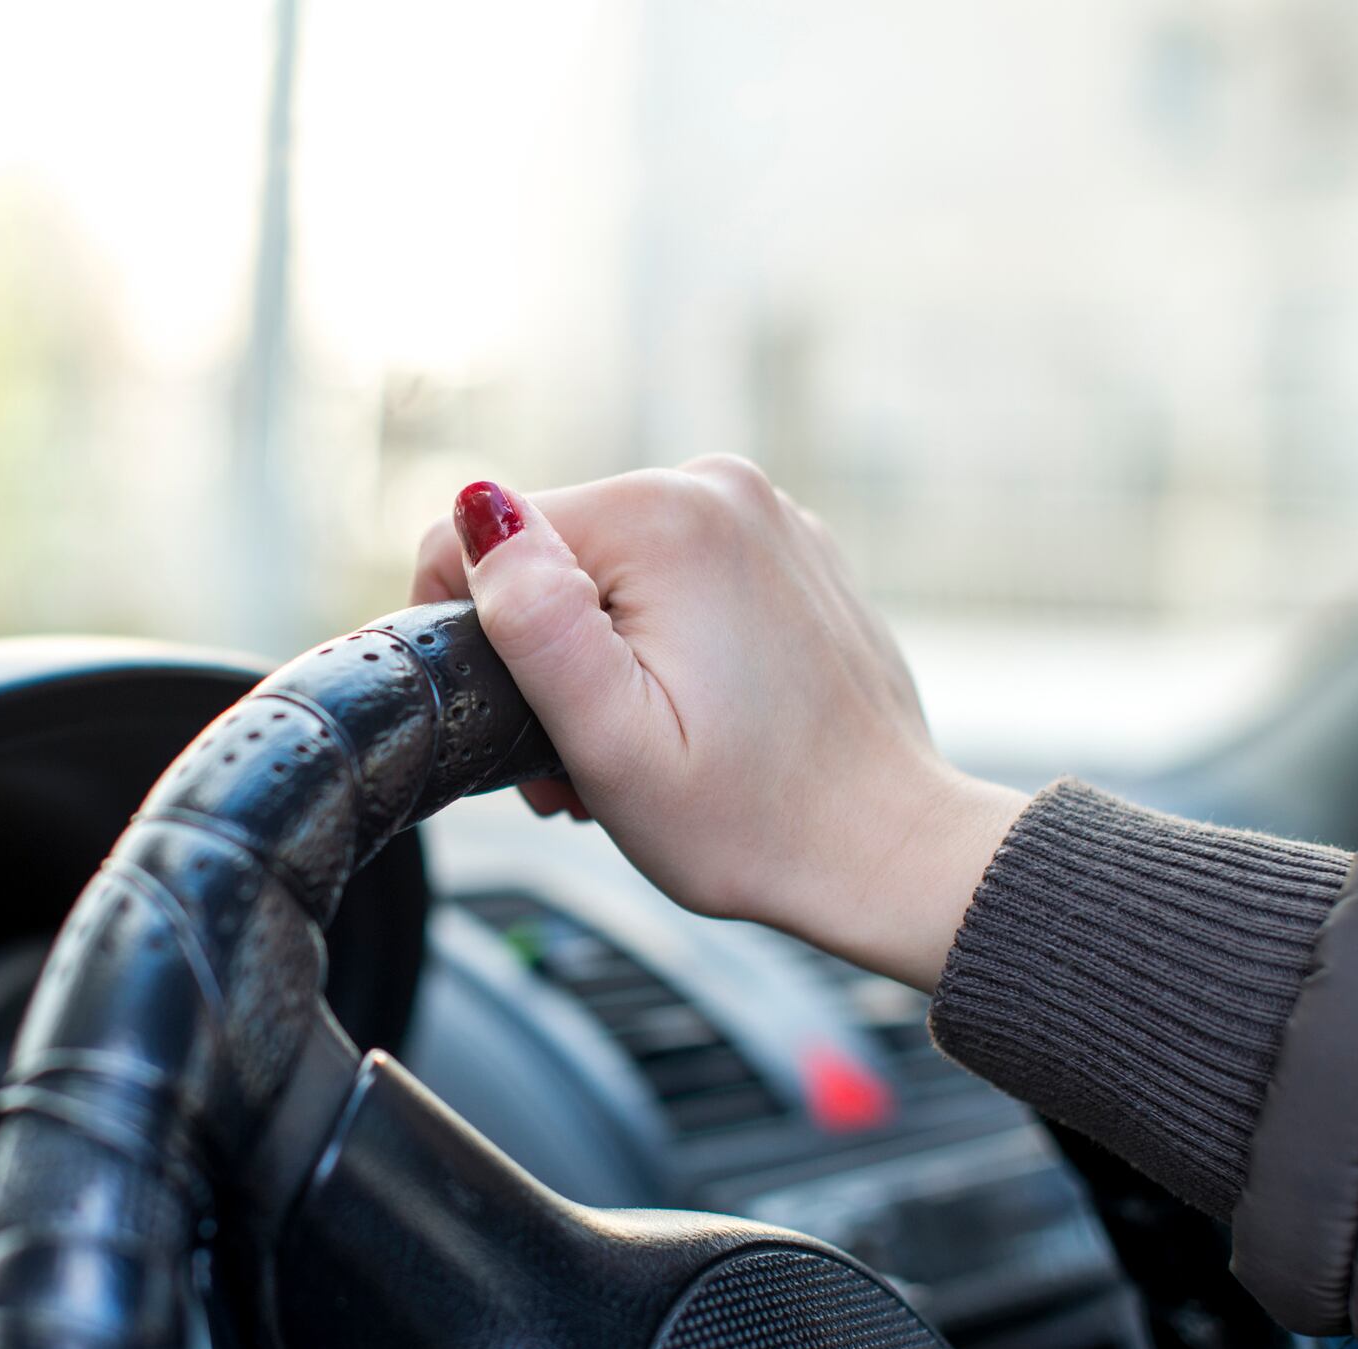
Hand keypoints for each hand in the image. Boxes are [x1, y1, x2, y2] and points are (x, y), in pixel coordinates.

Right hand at [410, 457, 1025, 989]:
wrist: (891, 851)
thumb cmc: (754, 822)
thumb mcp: (612, 745)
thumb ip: (535, 620)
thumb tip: (480, 507)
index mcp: (662, 518)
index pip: (482, 533)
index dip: (466, 631)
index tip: (512, 721)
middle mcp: (716, 488)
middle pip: (551, 551)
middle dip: (543, 652)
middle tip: (582, 762)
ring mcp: (762, 514)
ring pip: (609, 566)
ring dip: (600, 655)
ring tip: (642, 749)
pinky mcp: (785, 551)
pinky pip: (675, 575)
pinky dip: (661, 640)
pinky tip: (693, 716)